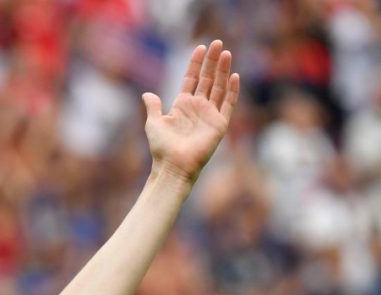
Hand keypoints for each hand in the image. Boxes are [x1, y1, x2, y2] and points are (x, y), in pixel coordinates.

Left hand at [142, 40, 239, 185]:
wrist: (173, 166)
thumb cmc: (162, 148)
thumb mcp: (153, 123)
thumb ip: (153, 107)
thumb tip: (146, 93)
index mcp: (182, 105)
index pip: (192, 79)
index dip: (196, 64)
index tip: (200, 47)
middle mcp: (198, 108)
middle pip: (208, 79)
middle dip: (212, 61)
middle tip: (218, 43)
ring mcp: (210, 115)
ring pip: (219, 87)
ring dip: (223, 70)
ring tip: (226, 53)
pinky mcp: (219, 125)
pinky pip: (229, 104)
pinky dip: (232, 91)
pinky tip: (234, 76)